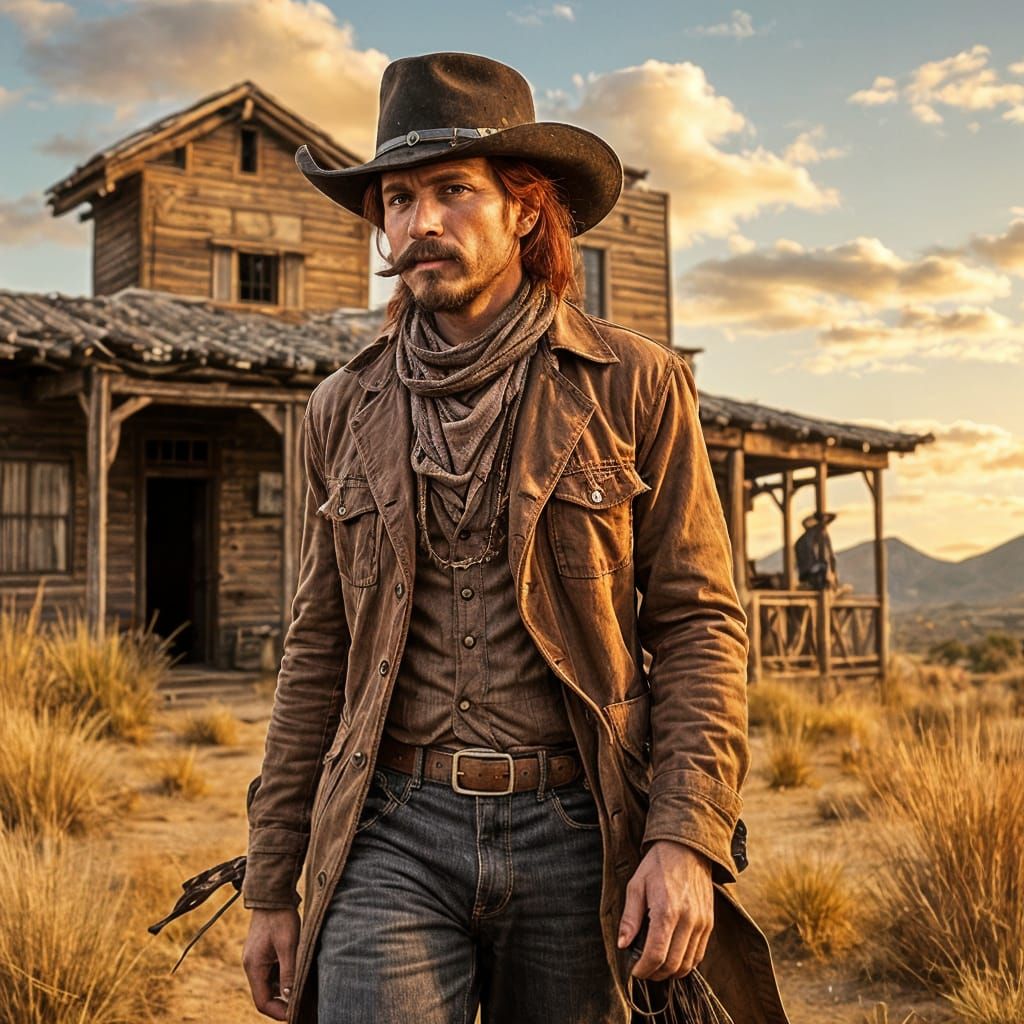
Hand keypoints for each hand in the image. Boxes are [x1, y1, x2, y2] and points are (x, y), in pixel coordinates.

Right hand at [243, 907, 300, 1019]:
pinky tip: (298, 971)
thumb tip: (289, 997)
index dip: (278, 1012)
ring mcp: (257, 958)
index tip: (295, 1014)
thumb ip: (288, 971)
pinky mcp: (263, 952)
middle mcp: (252, 965)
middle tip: (301, 1005)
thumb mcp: (288, 945)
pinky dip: (283, 975)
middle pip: (265, 995)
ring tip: (303, 988)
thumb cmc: (280, 918)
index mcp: (254, 967)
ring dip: (283, 988)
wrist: (273, 894)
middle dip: (282, 1002)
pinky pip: (272, 971)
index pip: (262, 1002)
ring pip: (270, 983)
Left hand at [617, 841, 713, 980]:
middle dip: (655, 974)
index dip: (643, 969)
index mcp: (667, 910)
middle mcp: (688, 920)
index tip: (634, 970)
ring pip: (688, 964)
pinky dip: (686, 963)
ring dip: (671, 972)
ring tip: (656, 966)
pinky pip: (699, 954)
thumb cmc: (658, 865)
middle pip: (673, 964)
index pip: (656, 954)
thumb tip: (622, 944)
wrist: (687, 849)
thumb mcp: (636, 885)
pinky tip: (673, 957)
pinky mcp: (710, 923)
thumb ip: (630, 918)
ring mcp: (702, 923)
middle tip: (643, 970)